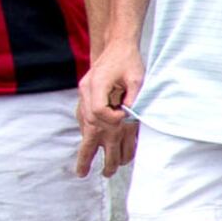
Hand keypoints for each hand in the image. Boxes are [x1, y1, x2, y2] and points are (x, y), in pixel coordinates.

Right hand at [74, 41, 141, 176]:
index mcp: (96, 86)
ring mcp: (84, 99)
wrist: (115, 46)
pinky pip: (85, 123)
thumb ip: (134, 98)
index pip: (99, 113)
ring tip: (84, 171)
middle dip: (87, 154)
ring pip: (85, 130)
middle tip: (88, 174)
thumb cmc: (128, 60)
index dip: (112, 121)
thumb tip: (132, 119)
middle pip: (86, 129)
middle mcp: (87, 95)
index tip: (123, 120)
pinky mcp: (86, 100)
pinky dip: (88, 136)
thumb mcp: (137, 77)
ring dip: (87, 150)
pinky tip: (90, 149)